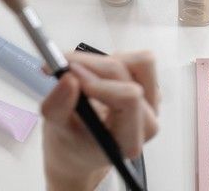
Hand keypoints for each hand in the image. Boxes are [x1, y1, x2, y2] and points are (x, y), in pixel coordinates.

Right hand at [42, 51, 159, 190]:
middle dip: (90, 65)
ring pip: (137, 62)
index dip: (99, 83)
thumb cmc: (71, 145)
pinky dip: (110, 59)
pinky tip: (91, 74)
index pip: (129, 99)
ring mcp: (151, 101)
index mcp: (129, 140)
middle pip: (126, 74)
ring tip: (79, 73)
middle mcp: (147, 120)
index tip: (69, 76)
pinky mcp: (148, 86)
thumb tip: (68, 78)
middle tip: (60, 63)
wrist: (80, 149)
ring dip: (104, 61)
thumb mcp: (56, 133)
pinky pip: (136, 60)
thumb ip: (59, 108)